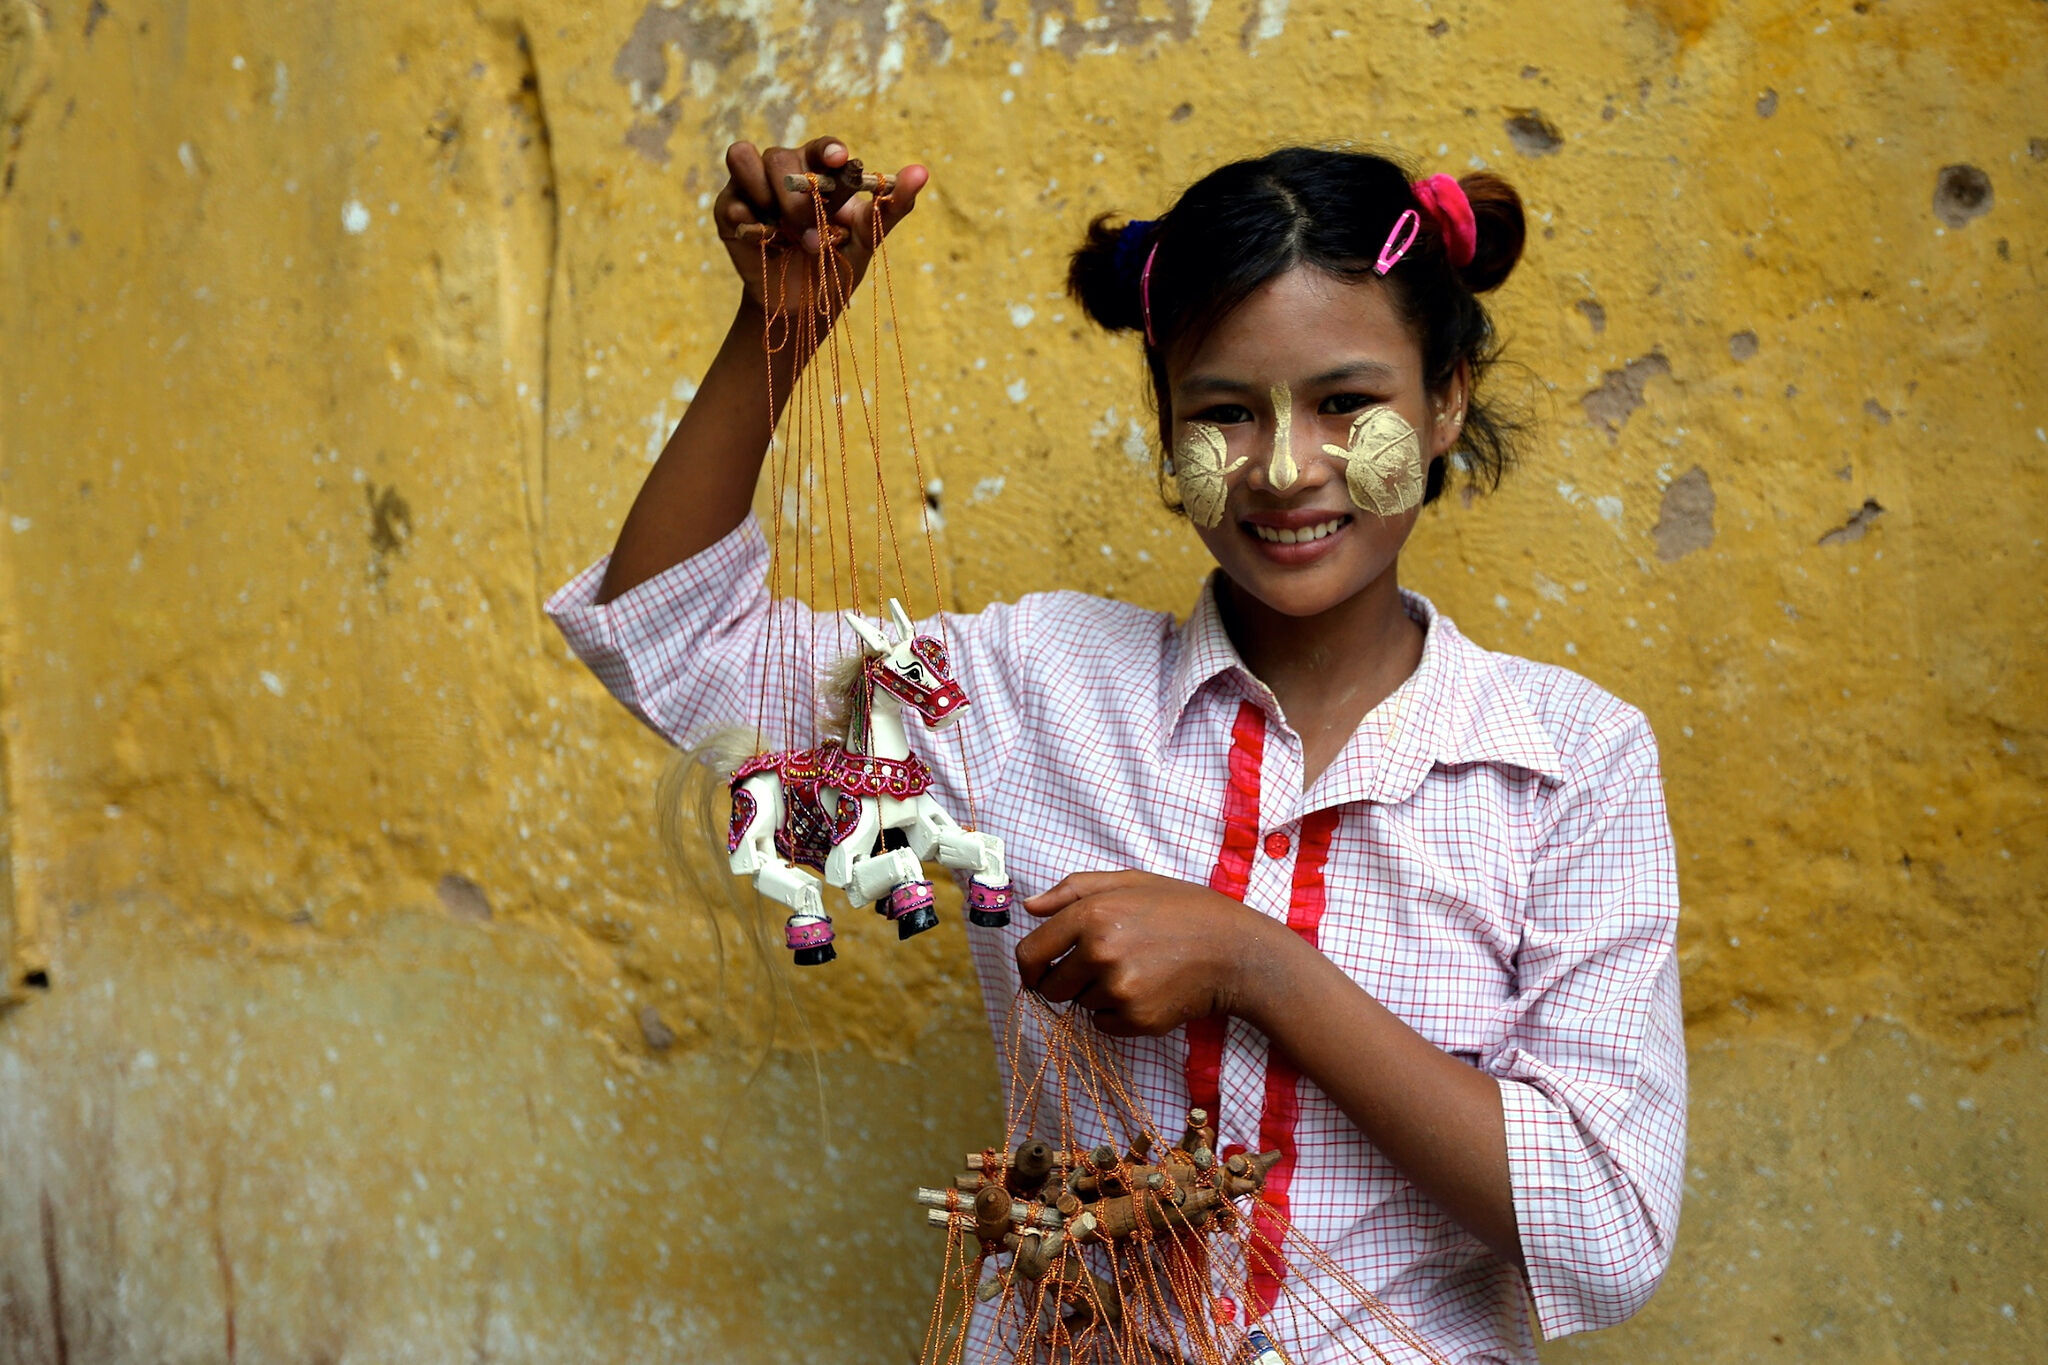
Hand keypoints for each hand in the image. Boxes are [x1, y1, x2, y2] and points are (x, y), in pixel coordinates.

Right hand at [713, 137, 927, 315]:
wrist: (803, 304)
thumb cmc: (837, 263)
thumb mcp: (867, 239)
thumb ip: (891, 207)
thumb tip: (922, 172)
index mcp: (820, 170)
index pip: (823, 147)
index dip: (828, 148)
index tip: (840, 160)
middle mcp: (785, 170)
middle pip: (781, 157)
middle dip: (797, 199)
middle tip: (811, 235)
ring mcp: (753, 187)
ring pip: (743, 157)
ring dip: (765, 194)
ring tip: (782, 232)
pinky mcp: (730, 209)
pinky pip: (730, 198)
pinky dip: (746, 218)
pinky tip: (761, 239)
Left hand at [1015, 871, 1289, 1036]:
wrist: (1236, 952)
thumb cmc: (1184, 910)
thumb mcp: (1131, 881)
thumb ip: (1073, 889)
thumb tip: (1029, 907)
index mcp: (1092, 914)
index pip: (1031, 954)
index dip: (1029, 967)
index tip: (1037, 974)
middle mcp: (1100, 952)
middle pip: (1052, 986)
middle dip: (1068, 981)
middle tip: (1102, 967)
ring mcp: (1118, 989)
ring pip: (1080, 1005)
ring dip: (1097, 994)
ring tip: (1137, 971)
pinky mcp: (1136, 1019)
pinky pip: (1104, 1025)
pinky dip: (1117, 1014)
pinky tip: (1147, 991)